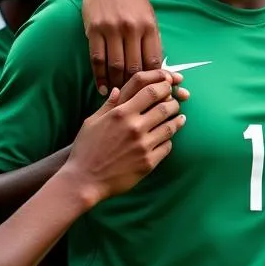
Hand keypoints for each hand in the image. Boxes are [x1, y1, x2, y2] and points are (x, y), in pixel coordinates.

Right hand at [65, 68, 185, 202]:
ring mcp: (143, 145)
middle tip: (175, 102)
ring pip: (170, 127)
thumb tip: (118, 89)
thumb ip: (108, 105)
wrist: (84, 181)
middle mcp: (134, 127)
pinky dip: (169, 140)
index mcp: (120, 114)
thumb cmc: (85, 150)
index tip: (167, 84)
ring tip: (179, 118)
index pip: (150, 91)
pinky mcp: (148, 162)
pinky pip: (167, 146)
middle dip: (173, 102)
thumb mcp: (92, 122)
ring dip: (177, 120)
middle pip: (165, 107)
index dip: (163, 85)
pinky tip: (168, 138)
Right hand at [81, 0, 162, 94]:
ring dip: (117, 85)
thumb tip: (160, 68)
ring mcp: (112, 29)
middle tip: (136, 102)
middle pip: (135, 67)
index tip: (154, 93)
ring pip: (116, 66)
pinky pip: (97, 59)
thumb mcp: (149, 16)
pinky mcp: (94, 29)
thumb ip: (153, 40)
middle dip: (136, 87)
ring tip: (120, 96)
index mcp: (149, 26)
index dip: (154, 80)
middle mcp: (132, 28)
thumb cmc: (133, 1)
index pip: (154, 61)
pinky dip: (100, 76)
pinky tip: (103, 87)